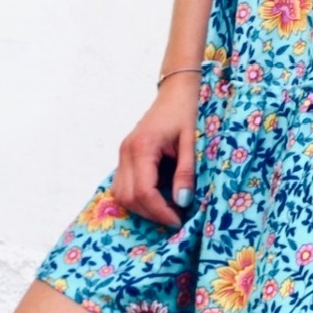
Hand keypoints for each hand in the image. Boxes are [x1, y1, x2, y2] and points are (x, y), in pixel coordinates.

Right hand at [111, 73, 199, 226]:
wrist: (176, 92)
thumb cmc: (186, 112)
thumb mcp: (191, 141)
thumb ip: (186, 172)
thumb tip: (182, 201)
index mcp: (142, 147)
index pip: (143, 191)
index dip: (159, 211)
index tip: (178, 220)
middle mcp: (126, 152)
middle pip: (127, 197)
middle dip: (150, 213)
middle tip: (175, 217)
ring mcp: (122, 153)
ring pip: (121, 194)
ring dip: (142, 207)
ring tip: (167, 209)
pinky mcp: (125, 155)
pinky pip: (123, 184)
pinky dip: (137, 196)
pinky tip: (157, 197)